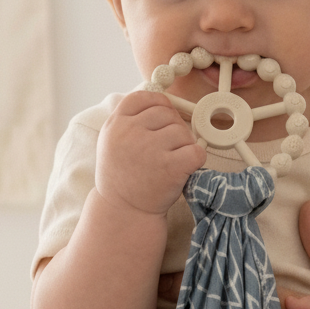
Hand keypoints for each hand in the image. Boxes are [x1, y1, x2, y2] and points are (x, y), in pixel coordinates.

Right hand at [96, 91, 205, 215]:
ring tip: (170, 162)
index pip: (144, 97)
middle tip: (166, 150)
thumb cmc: (123, 177)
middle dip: (173, 129)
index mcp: (115, 124)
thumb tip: (163, 103)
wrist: (124, 211)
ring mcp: (150, 149)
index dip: (159, 105)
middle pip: (167, 113)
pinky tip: (183, 169)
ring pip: (183, 131)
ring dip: (183, 146)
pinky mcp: (170, 167)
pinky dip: (196, 160)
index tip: (162, 120)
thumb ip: (131, 120)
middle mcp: (130, 133)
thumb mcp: (113, 141)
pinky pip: (197, 150)